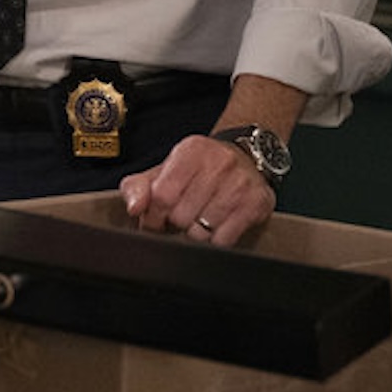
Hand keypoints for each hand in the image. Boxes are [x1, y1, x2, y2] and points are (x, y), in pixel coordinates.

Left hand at [120, 133, 275, 246]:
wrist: (245, 159)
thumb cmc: (199, 169)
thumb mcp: (164, 170)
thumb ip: (138, 187)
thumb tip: (134, 207)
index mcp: (191, 151)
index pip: (162, 196)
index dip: (153, 215)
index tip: (155, 219)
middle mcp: (219, 163)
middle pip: (181, 216)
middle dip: (175, 223)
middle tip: (180, 217)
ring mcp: (240, 184)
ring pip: (202, 232)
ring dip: (195, 233)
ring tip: (198, 220)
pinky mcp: (257, 204)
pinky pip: (224, 240)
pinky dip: (215, 240)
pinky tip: (215, 227)